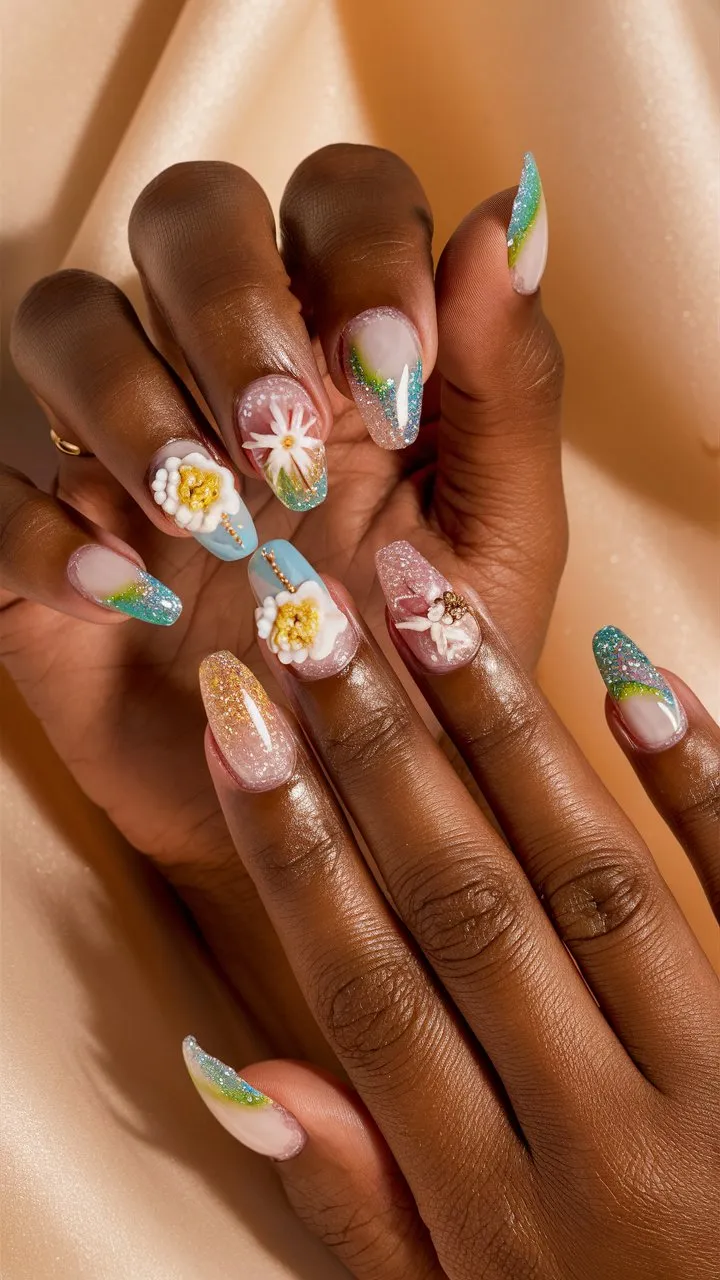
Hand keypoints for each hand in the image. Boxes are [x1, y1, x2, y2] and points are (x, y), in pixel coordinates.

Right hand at [2, 147, 563, 1057]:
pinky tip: (117, 592)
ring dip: (129, 400)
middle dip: (232, 308)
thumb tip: (501, 225)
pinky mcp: (47, 537)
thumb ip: (508, 390)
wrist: (335, 807)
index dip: (363, 250)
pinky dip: (40, 528)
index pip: (339, 195)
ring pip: (67, 319)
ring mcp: (126, 447)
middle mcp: (228, 370)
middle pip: (188, 216)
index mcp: (351, 349)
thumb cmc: (425, 669)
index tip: (397, 376)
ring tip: (204, 521)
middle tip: (287, 443)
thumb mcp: (498, 543)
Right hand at [186, 539, 718, 1279]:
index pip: (370, 993)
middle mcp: (608, 1137)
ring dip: (500, 730)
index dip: (293, 851)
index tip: (241, 727)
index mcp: (505, 1221)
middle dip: (377, 750)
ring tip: (428, 607)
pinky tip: (631, 681)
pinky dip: (697, 784)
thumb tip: (245, 1078)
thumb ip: (365, 1217)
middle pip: (466, 907)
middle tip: (311, 618)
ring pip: (590, 878)